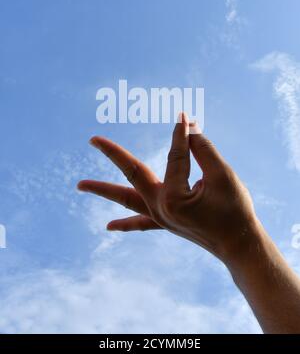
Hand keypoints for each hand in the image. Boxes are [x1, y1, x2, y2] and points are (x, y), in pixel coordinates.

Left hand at [77, 112, 257, 263]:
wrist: (241, 246)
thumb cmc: (236, 211)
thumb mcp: (222, 175)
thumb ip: (202, 149)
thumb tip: (187, 126)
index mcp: (173, 198)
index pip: (175, 156)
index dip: (183, 135)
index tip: (184, 117)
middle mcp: (159, 208)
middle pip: (131, 176)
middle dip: (112, 155)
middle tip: (92, 139)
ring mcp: (160, 218)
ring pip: (127, 200)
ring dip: (104, 190)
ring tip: (79, 185)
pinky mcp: (165, 223)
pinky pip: (140, 222)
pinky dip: (125, 223)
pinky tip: (108, 226)